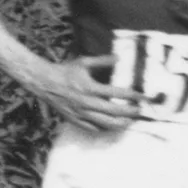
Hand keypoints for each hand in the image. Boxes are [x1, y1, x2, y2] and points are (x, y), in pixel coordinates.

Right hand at [36, 66, 152, 138]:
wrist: (44, 82)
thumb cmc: (65, 70)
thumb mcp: (84, 62)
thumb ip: (103, 61)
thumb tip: (119, 58)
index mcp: (90, 87)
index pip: (118, 93)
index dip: (133, 95)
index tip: (143, 96)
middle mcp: (87, 102)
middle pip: (115, 111)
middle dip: (131, 112)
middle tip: (140, 111)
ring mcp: (81, 113)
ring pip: (106, 124)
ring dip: (121, 124)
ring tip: (130, 122)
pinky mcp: (75, 120)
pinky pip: (93, 129)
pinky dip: (105, 129)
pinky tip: (112, 127)